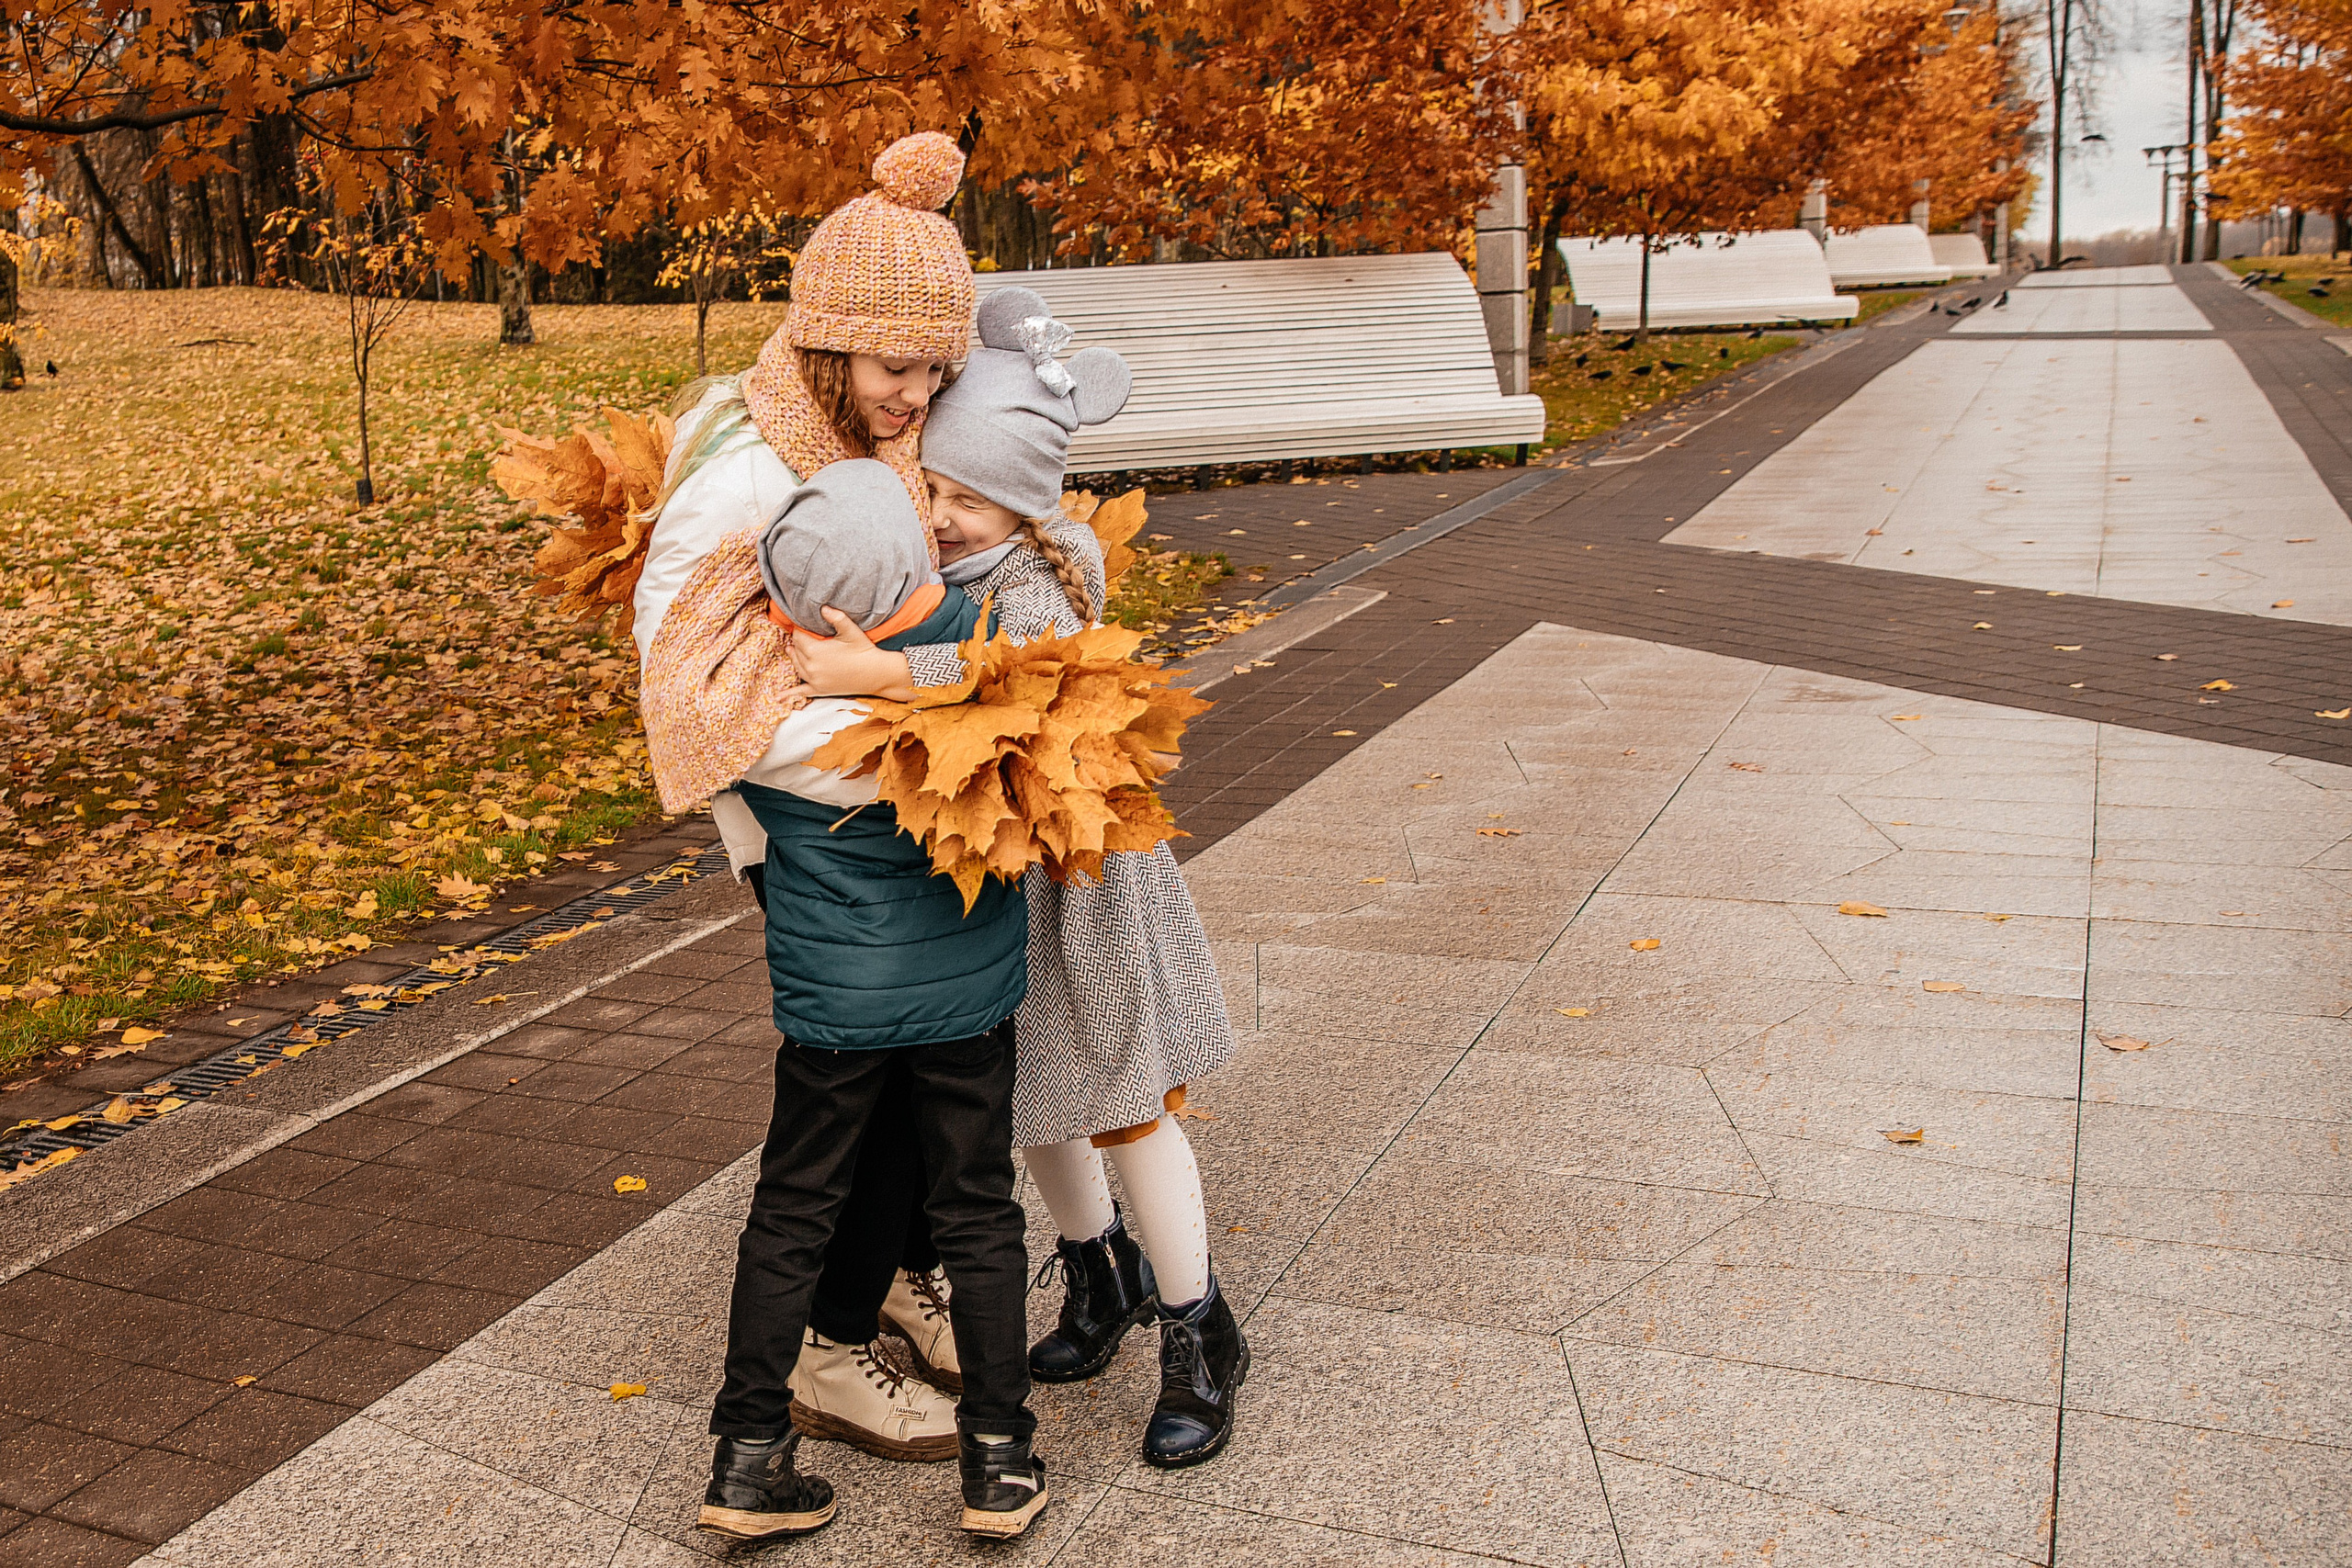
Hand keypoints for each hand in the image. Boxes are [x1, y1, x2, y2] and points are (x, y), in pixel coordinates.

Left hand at [790, 606, 916, 699]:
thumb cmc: (864, 650)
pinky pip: (800, 691)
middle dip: (798, 643)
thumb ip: (836, 617)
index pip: (798, 637)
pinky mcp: (820, 690)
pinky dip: (789, 694)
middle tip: (804, 637)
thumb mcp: (851, 630)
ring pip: (796, 665)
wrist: (876, 674)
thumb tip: (822, 607)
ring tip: (793, 650)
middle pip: (796, 651)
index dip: (800, 630)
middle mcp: (811, 667)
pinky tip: (778, 697)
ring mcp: (814, 680)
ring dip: (795, 657)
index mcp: (815, 651)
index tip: (805, 626)